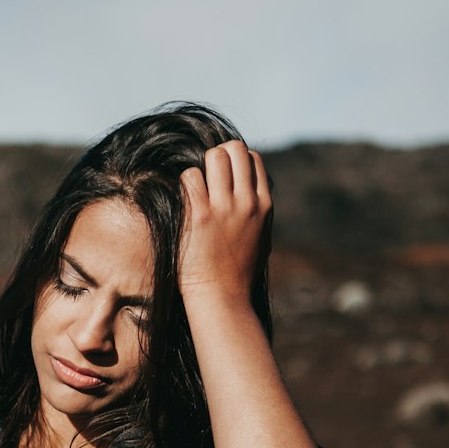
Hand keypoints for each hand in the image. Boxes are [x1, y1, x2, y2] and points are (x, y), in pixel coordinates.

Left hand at [178, 140, 272, 308]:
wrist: (222, 298)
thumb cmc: (239, 274)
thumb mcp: (261, 239)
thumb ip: (259, 214)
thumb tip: (254, 197)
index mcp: (264, 206)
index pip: (253, 159)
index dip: (236, 160)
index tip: (224, 174)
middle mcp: (246, 202)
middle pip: (235, 149)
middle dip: (218, 155)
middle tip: (206, 175)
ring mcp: (224, 207)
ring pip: (214, 157)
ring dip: (201, 166)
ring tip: (195, 188)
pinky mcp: (199, 215)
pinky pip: (190, 177)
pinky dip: (185, 184)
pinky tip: (184, 202)